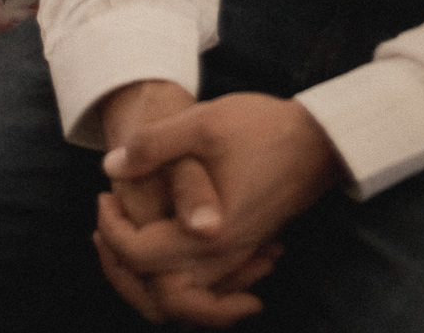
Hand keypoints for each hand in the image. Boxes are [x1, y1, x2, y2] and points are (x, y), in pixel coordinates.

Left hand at [96, 80, 237, 323]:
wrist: (319, 140)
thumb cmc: (261, 128)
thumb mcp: (203, 122)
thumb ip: (154, 145)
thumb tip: (111, 169)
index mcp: (207, 232)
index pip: (142, 256)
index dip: (112, 230)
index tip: (104, 196)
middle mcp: (223, 257)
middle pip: (162, 297)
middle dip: (125, 269)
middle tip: (108, 227)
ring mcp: (238, 258)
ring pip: (187, 300)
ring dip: (151, 279)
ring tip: (131, 240)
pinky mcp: (248, 251)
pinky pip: (208, 289)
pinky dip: (182, 281)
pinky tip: (168, 247)